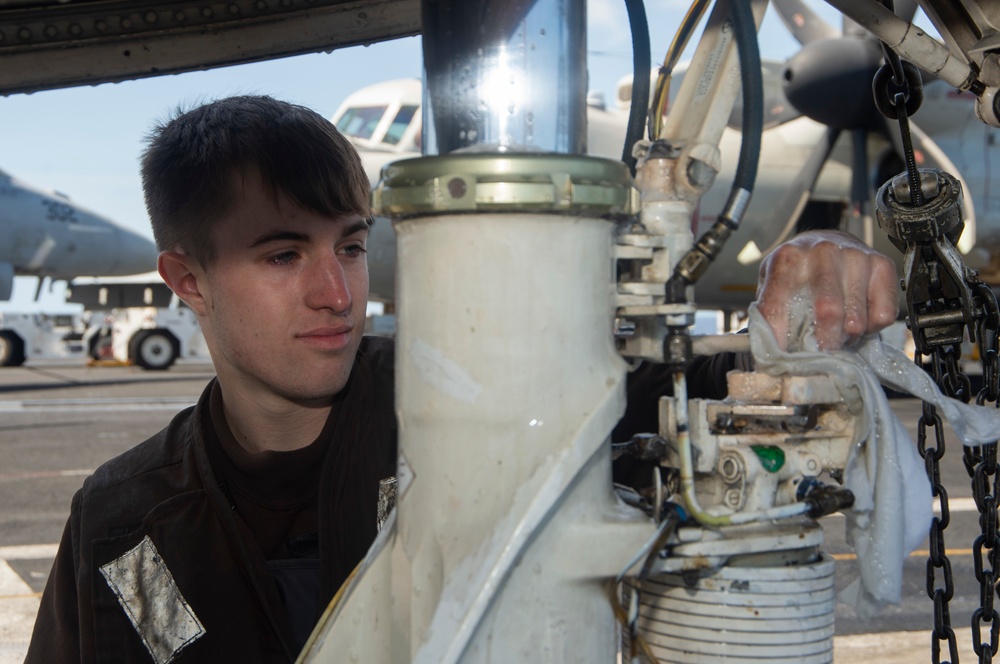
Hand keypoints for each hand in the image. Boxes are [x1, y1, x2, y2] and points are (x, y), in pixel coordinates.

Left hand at [756, 230, 898, 349]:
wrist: (827, 241)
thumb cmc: (798, 271)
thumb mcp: (772, 286)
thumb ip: (769, 316)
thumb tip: (770, 352)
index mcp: (788, 258)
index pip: (781, 309)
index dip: (781, 340)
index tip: (784, 359)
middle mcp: (823, 252)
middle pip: (827, 314)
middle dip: (823, 344)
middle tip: (819, 351)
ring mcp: (855, 256)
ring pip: (856, 321)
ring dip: (847, 338)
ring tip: (837, 332)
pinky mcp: (883, 265)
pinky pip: (883, 315)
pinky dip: (871, 328)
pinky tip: (859, 317)